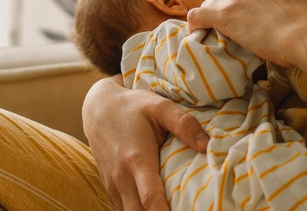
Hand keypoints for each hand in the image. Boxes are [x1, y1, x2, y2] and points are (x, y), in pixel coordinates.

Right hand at [83, 76, 208, 209]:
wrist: (99, 108)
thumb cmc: (133, 107)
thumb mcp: (159, 106)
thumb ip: (184, 123)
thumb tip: (207, 145)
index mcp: (137, 159)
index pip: (150, 199)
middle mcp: (122, 177)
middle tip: (184, 210)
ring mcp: (113, 185)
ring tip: (171, 208)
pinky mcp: (110, 188)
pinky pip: (124, 210)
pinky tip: (155, 207)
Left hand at [186, 0, 306, 66]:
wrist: (306, 36)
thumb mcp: (297, 5)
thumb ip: (283, 4)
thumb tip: (283, 18)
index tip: (239, 11)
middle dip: (223, 7)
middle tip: (229, 27)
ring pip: (209, 3)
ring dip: (211, 17)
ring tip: (215, 34)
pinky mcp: (223, 15)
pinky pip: (197, 15)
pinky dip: (194, 24)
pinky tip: (197, 34)